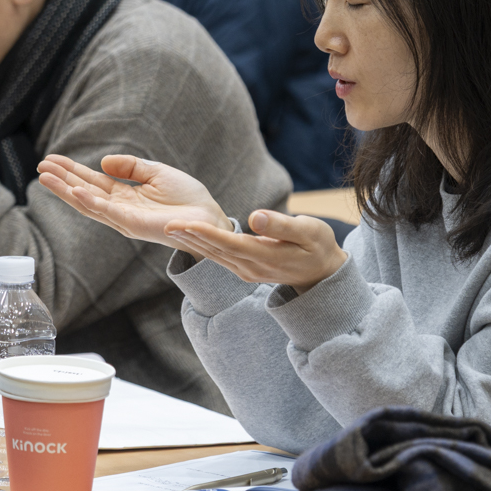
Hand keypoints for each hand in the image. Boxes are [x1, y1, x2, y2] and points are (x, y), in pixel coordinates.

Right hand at [36, 154, 230, 256]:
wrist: (208, 217)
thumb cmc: (187, 198)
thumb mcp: (156, 173)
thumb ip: (130, 166)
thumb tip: (102, 161)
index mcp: (125, 195)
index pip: (92, 181)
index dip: (71, 171)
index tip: (51, 160)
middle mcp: (119, 208)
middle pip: (83, 192)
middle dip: (61, 180)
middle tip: (40, 167)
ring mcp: (124, 218)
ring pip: (88, 203)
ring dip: (66, 190)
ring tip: (45, 177)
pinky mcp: (133, 224)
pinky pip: (107, 211)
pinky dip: (90, 201)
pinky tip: (74, 190)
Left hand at [166, 210, 345, 292]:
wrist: (324, 273)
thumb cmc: (319, 246)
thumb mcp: (308, 231)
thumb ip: (281, 225)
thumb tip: (255, 217)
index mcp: (265, 256)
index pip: (229, 243)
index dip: (206, 233)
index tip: (186, 223)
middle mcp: (251, 267)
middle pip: (215, 251)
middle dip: (190, 237)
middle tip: (165, 223)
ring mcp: (248, 271)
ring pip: (215, 256)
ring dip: (192, 242)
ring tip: (171, 229)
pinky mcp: (247, 270)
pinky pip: (220, 258)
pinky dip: (204, 247)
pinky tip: (191, 238)